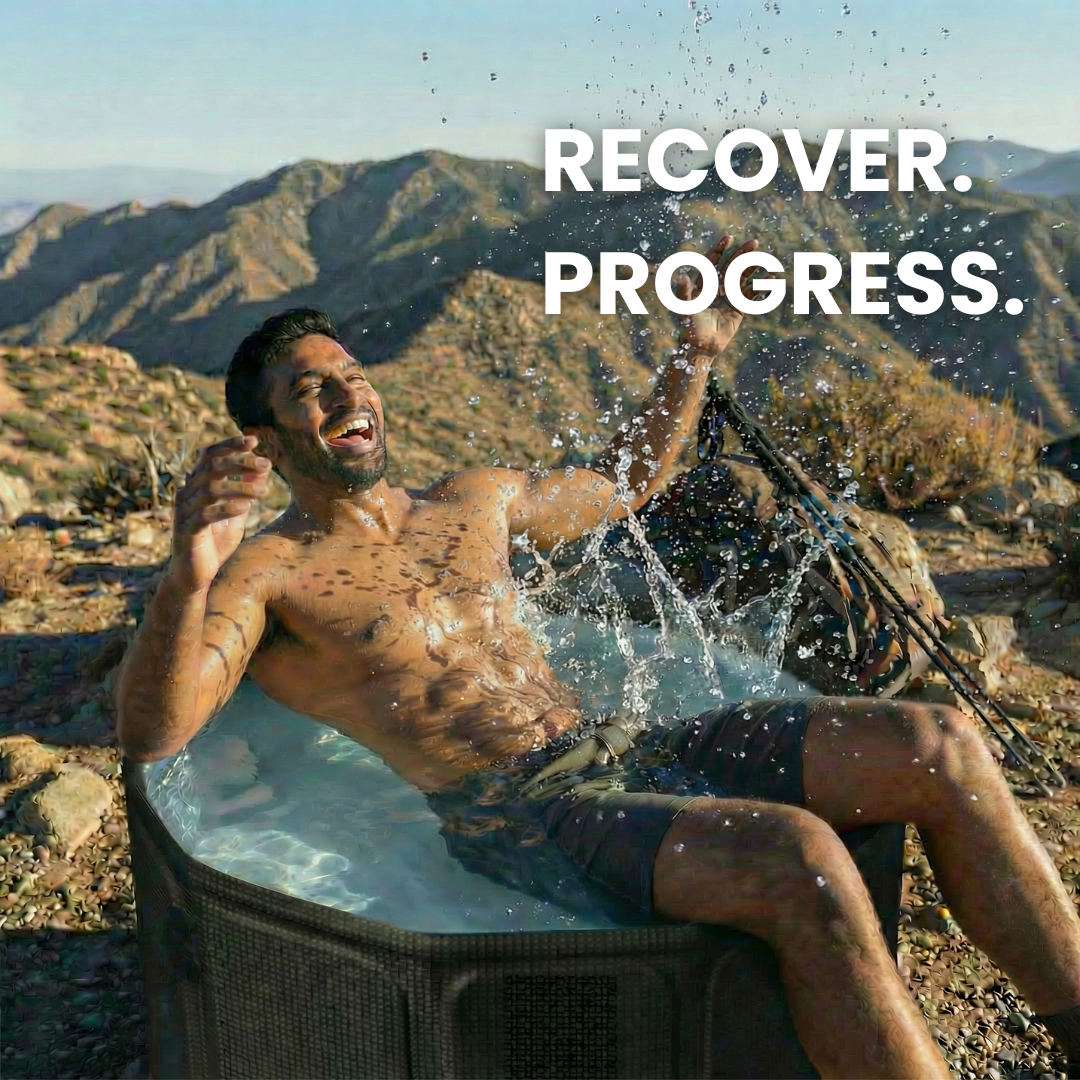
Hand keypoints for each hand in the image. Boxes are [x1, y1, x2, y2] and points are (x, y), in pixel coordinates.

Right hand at [171, 435, 270, 590]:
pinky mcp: (186, 530)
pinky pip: (205, 514)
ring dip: (240, 487)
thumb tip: (265, 463)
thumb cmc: (216, 541)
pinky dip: (226, 508)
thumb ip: (247, 488)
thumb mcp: (238, 511)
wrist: (197, 575)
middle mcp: (187, 493)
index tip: (254, 440)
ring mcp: (184, 511)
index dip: (230, 445)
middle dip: (240, 462)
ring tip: (264, 490)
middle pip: (211, 466)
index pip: (209, 455)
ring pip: (210, 488)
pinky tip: (246, 508)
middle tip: (265, 463)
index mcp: (197, 485)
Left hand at [675, 235, 760, 355]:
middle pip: (731, 266)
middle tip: (754, 242)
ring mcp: (729, 297)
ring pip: (743, 277)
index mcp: (703, 284)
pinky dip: (761, 286)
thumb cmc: (689, 327)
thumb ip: (683, 292)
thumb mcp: (685, 309)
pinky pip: (751, 294)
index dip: (720, 250)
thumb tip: (682, 276)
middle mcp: (716, 288)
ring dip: (753, 267)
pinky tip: (770, 279)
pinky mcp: (739, 308)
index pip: (711, 262)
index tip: (729, 238)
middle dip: (742, 254)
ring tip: (764, 259)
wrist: (701, 347)